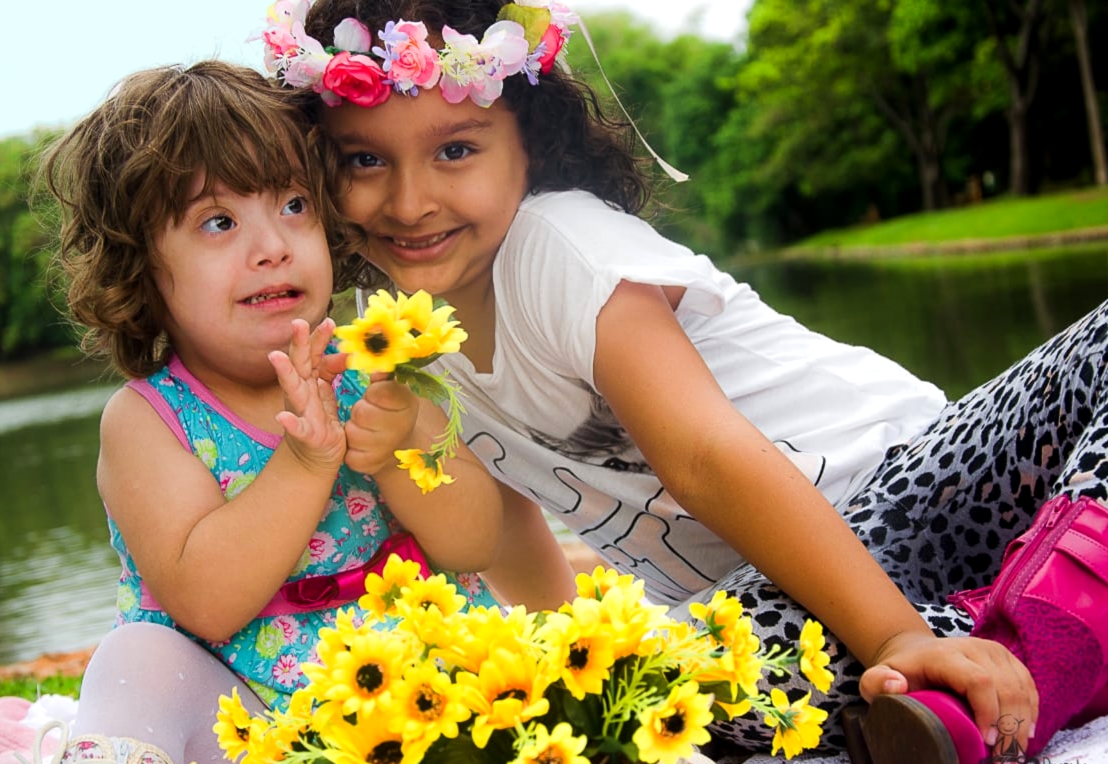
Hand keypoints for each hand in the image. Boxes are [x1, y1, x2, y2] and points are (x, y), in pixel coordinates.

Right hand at [268, 318, 345, 474]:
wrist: (316, 457)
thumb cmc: (322, 420)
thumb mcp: (329, 390)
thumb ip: (334, 369)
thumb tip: (347, 353)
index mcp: (309, 380)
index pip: (313, 354)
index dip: (320, 338)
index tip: (331, 322)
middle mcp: (301, 392)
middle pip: (300, 363)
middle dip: (298, 343)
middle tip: (298, 323)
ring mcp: (301, 411)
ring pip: (292, 389)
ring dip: (284, 373)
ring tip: (276, 357)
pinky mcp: (306, 434)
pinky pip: (297, 428)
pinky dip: (290, 422)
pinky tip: (283, 418)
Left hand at [343, 372, 419, 475]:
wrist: (399, 447)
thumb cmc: (390, 411)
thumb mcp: (391, 388)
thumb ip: (382, 375)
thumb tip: (376, 367)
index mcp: (407, 405)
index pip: (378, 392)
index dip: (373, 393)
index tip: (378, 397)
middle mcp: (401, 429)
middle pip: (361, 413)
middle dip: (360, 411)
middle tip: (370, 414)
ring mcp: (385, 450)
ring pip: (352, 433)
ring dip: (354, 430)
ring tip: (367, 430)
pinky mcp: (368, 466)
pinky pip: (349, 454)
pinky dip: (351, 449)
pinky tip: (363, 446)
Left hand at [860, 631, 1037, 750]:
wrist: (915, 653)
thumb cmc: (898, 672)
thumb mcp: (875, 679)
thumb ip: (876, 684)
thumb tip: (897, 685)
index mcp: (945, 655)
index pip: (979, 681)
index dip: (989, 712)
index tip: (986, 742)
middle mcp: (974, 648)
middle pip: (1006, 688)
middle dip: (1010, 727)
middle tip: (1004, 759)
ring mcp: (994, 652)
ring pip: (1022, 689)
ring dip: (1023, 724)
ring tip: (1014, 754)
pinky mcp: (1008, 660)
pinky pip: (1029, 687)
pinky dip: (1030, 713)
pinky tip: (1024, 734)